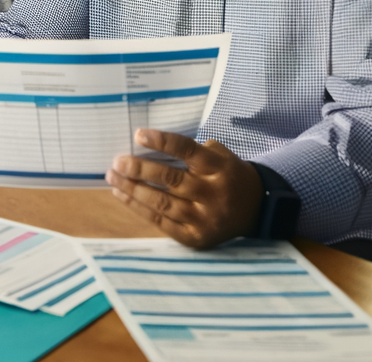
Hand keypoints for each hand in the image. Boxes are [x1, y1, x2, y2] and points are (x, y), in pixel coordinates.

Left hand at [106, 129, 262, 247]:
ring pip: (161, 203)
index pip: (187, 150)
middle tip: (117, 162)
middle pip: (170, 179)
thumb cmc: (228, 176)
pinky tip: (123, 196)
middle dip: (138, 169)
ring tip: (113, 177)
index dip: (161, 141)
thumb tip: (146, 145)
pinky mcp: (196, 237)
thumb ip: (191, 150)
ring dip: (132, 190)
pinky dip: (139, 208)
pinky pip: (162, 223)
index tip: (138, 134)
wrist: (258, 210)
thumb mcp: (220, 156)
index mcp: (220, 168)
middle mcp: (213, 194)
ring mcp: (204, 219)